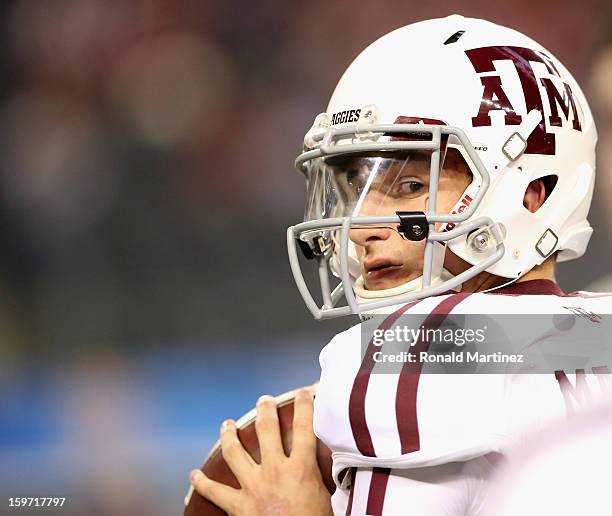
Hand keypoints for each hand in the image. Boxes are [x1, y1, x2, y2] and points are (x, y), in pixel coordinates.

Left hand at [190, 388, 332, 515]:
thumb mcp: (324, 498)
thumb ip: (318, 478)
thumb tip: (324, 467)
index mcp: (300, 469)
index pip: (304, 429)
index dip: (304, 406)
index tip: (302, 393)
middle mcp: (274, 471)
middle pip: (266, 430)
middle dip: (264, 410)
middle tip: (263, 400)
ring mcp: (253, 486)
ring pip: (235, 452)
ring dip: (229, 436)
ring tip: (226, 424)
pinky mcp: (238, 505)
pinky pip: (215, 491)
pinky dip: (202, 483)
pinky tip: (194, 475)